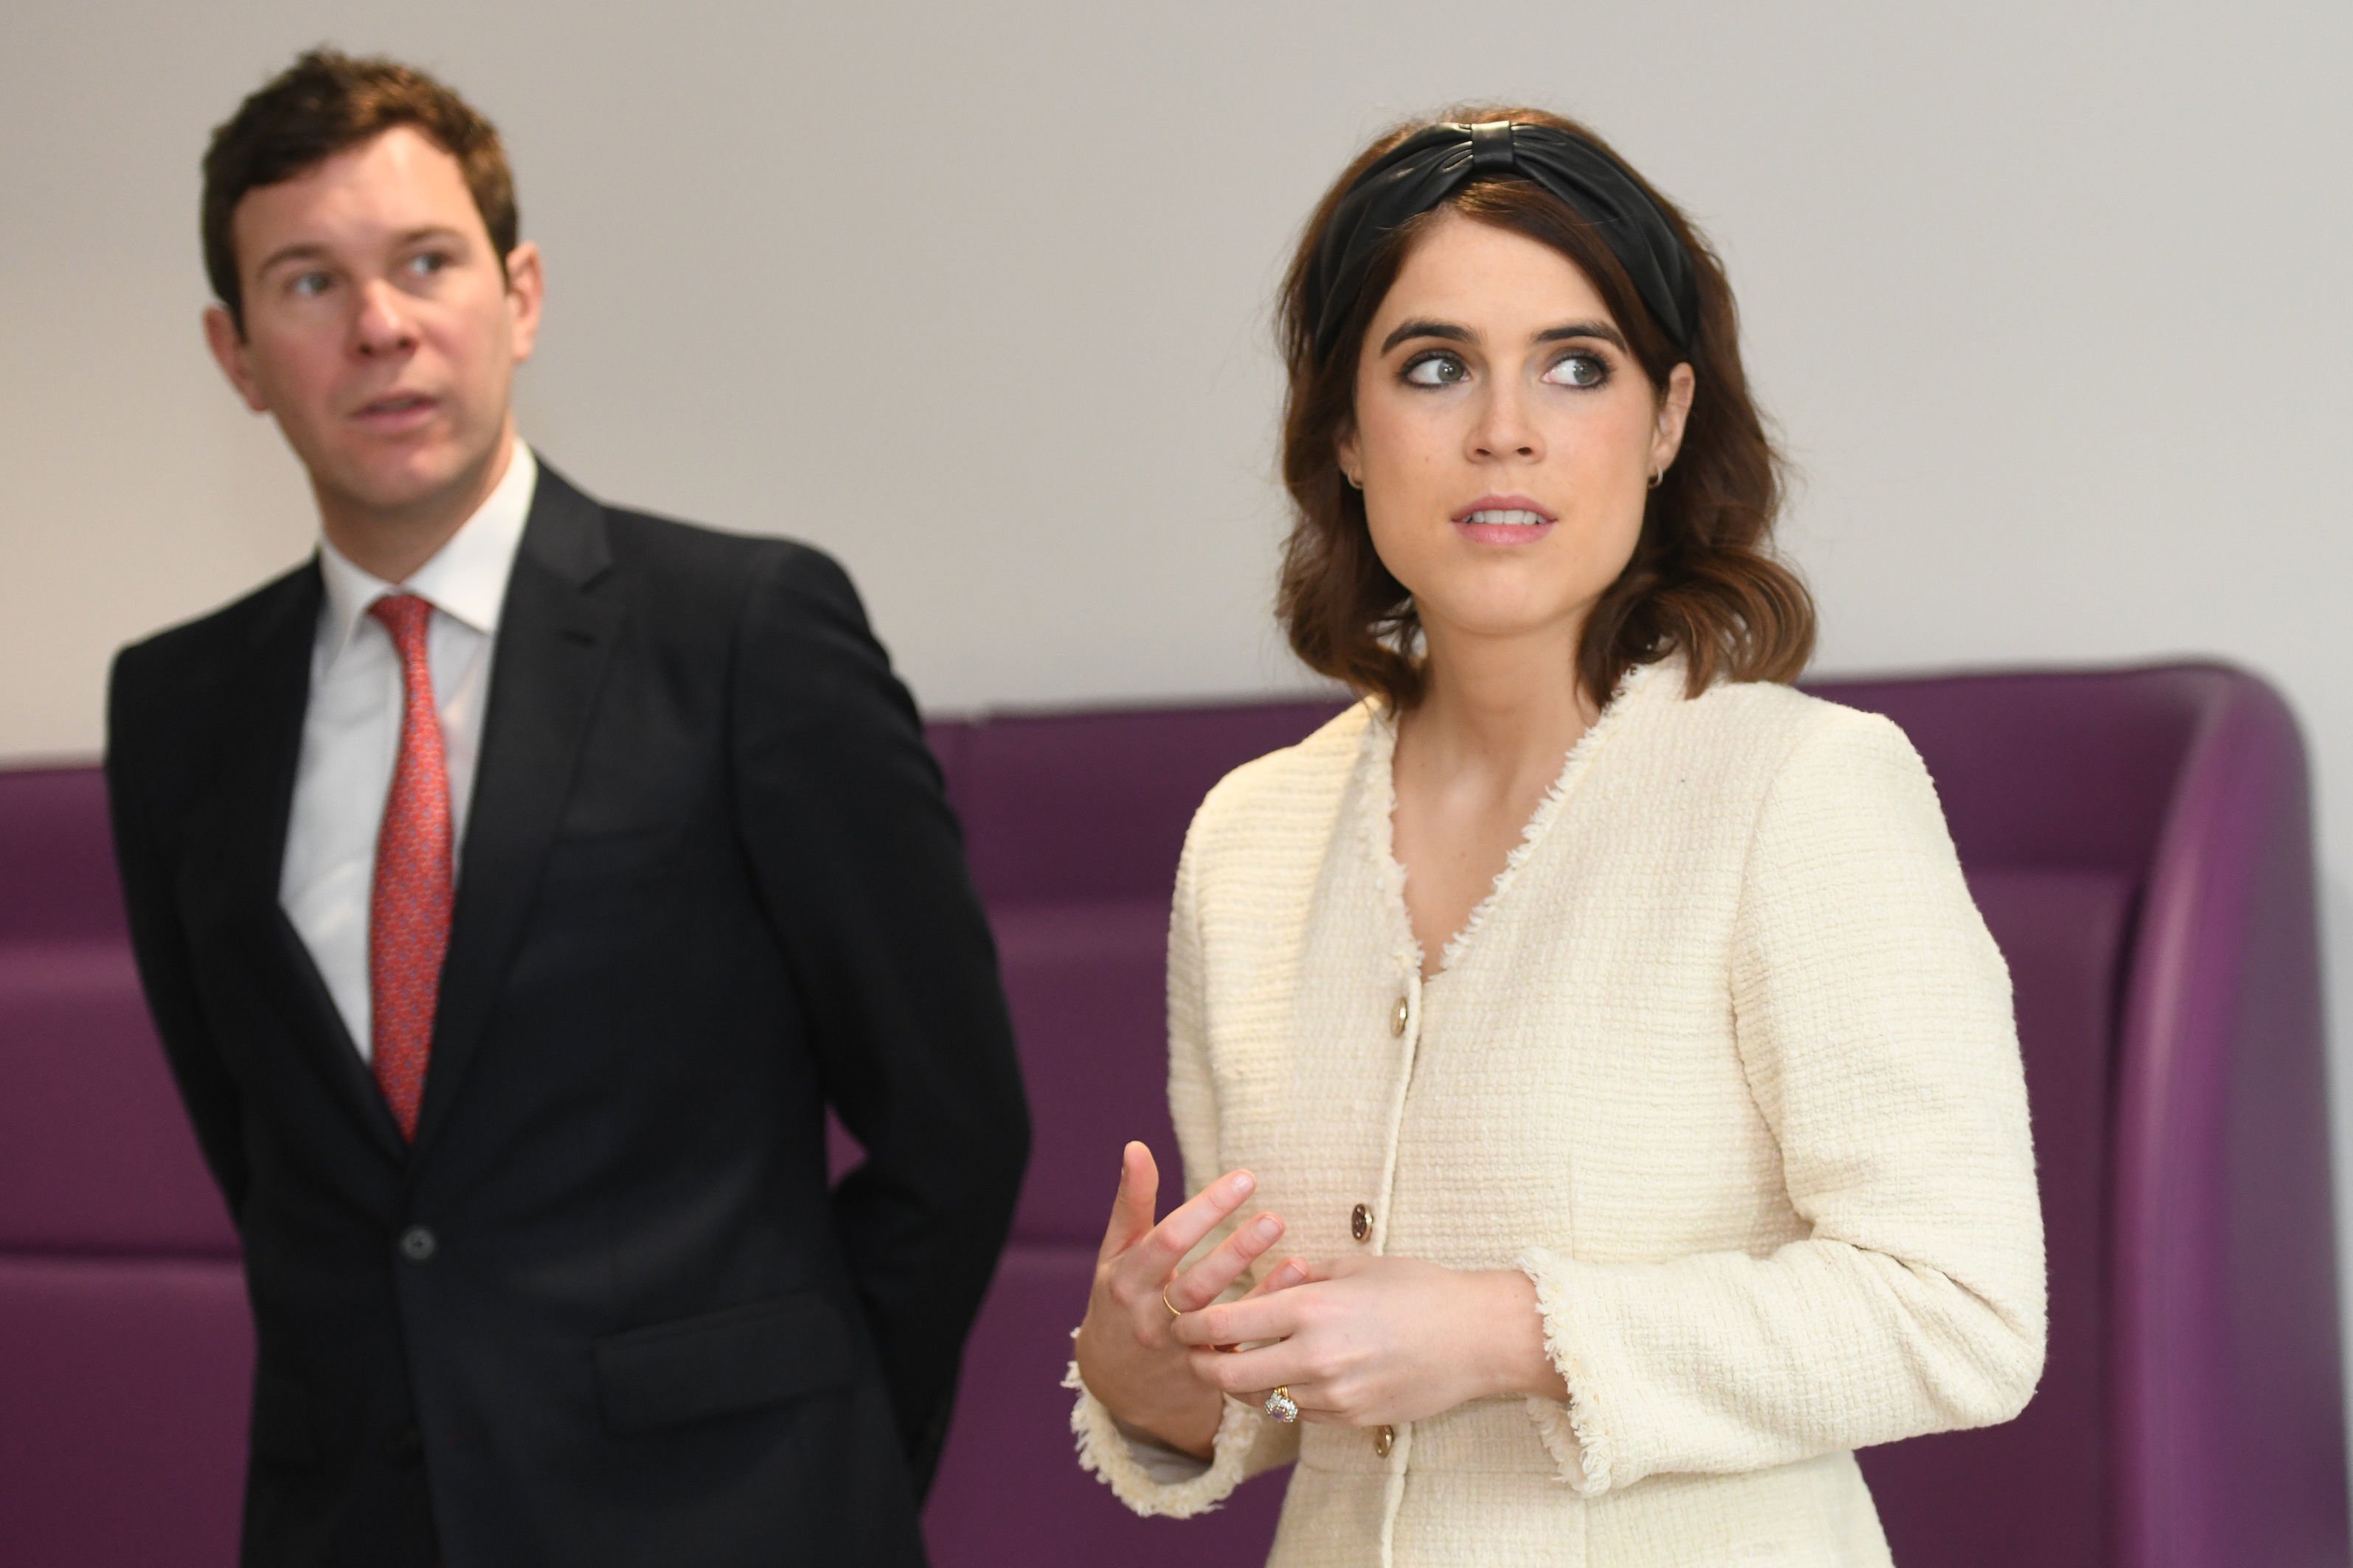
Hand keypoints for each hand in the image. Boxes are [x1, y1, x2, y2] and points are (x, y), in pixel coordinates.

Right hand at [1071, 1142, 1296, 1456]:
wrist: (1116, 1380)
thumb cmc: (1119, 1298)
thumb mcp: (1115, 1253)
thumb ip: (1130, 1203)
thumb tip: (1136, 1146)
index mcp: (1127, 1280)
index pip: (1168, 1241)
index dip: (1206, 1210)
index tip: (1245, 1178)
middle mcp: (1150, 1317)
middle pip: (1197, 1284)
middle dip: (1237, 1251)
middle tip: (1275, 1217)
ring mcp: (1179, 1349)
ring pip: (1221, 1318)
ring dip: (1260, 1284)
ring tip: (1291, 1248)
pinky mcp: (1205, 1372)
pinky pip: (1241, 1344)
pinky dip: (1268, 1312)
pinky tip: (1297, 1278)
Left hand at [1170, 1256, 1565, 1427]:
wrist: (1478, 1336)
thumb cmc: (1420, 1289)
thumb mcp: (1357, 1266)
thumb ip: (1304, 1274)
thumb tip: (1268, 1276)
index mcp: (1312, 1308)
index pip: (1226, 1325)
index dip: (1193, 1326)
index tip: (1183, 1322)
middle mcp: (1316, 1356)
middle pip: (1228, 1376)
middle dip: (1202, 1367)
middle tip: (1196, 1355)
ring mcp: (1334, 1394)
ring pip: (1263, 1401)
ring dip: (1244, 1385)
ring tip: (1242, 1363)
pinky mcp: (1352, 1419)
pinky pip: (1301, 1414)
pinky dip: (1287, 1397)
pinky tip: (1294, 1375)